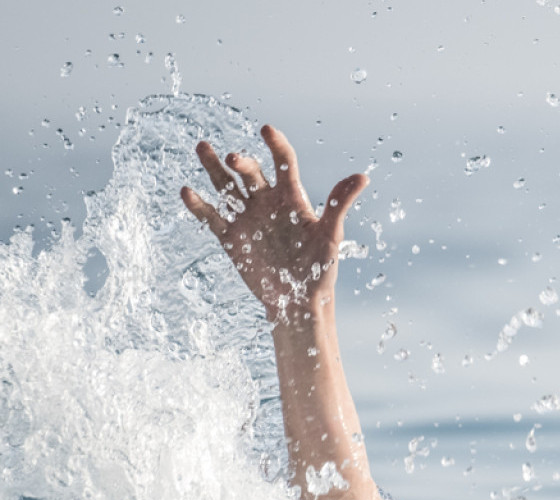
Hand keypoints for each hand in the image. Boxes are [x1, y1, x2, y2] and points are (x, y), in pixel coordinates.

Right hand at [180, 125, 367, 322]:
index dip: (276, 145)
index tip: (266, 129)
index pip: (284, 162)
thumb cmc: (320, 269)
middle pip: (250, 172)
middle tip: (235, 158)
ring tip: (203, 148)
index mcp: (292, 197)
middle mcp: (267, 202)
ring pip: (226, 186)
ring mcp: (247, 218)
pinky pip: (211, 218)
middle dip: (242, 162)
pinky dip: (199, 205)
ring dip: (214, 168)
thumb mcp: (331, 236)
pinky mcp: (231, 238)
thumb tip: (362, 177)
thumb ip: (339, 205)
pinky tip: (187, 191)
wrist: (299, 301)